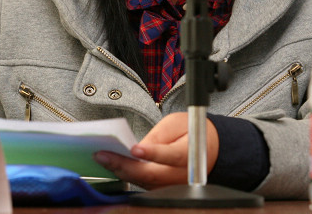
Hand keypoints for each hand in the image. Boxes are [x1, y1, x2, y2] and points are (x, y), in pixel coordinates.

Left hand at [94, 112, 218, 189]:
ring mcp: (172, 185)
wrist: (209, 148)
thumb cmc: (193, 131)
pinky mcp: (164, 189)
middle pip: (150, 175)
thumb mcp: (178, 123)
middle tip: (103, 155)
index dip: (152, 153)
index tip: (134, 148)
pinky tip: (113, 165)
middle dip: (124, 166)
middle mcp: (181, 175)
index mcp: (189, 153)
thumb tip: (138, 147)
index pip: (170, 156)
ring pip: (144, 182)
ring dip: (121, 171)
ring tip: (102, 158)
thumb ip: (160, 135)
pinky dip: (127, 175)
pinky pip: (143, 184)